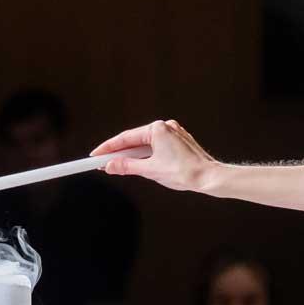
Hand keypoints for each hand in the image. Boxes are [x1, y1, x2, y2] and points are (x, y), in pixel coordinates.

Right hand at [90, 119, 217, 192]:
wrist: (209, 177)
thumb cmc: (183, 172)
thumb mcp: (150, 170)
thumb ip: (127, 166)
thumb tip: (110, 166)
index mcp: (157, 129)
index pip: (125, 138)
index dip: (108, 148)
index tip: (94, 155)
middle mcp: (165, 127)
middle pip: (134, 139)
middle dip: (118, 152)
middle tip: (101, 162)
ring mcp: (172, 133)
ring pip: (144, 144)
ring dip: (131, 155)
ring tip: (116, 166)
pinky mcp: (178, 141)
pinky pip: (155, 146)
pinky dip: (144, 155)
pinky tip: (137, 163)